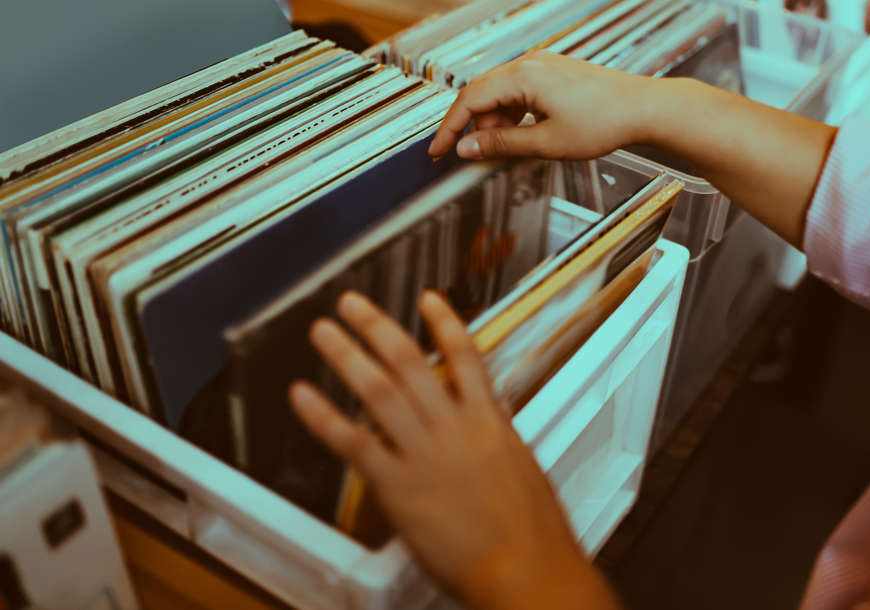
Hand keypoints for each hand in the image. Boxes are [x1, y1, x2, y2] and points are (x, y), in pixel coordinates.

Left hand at [289, 291, 620, 609]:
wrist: (526, 567)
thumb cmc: (533, 533)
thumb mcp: (526, 471)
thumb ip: (503, 441)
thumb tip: (496, 424)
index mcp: (489, 421)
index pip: (465, 357)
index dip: (445, 322)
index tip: (429, 300)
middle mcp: (454, 427)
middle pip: (409, 362)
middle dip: (377, 327)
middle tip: (352, 304)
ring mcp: (424, 453)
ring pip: (379, 391)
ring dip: (347, 356)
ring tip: (324, 332)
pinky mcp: (399, 485)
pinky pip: (354, 442)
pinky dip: (324, 416)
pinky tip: (303, 396)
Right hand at [426, 49, 834, 249]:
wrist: (644, 109)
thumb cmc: (604, 121)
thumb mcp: (546, 143)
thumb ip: (501, 147)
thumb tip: (469, 149)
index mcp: (522, 76)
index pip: (469, 101)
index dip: (449, 129)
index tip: (438, 151)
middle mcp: (529, 64)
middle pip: (480, 94)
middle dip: (469, 127)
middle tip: (460, 155)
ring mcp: (542, 67)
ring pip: (500, 95)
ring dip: (493, 125)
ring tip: (498, 153)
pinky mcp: (554, 75)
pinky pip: (519, 94)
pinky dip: (511, 117)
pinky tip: (518, 138)